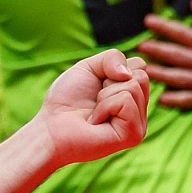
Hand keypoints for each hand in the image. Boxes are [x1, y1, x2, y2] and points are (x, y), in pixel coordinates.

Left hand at [37, 49, 149, 164]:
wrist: (50, 128)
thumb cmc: (66, 100)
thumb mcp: (88, 67)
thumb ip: (112, 57)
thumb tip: (128, 74)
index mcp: (132, 95)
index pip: (140, 66)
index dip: (112, 69)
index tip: (96, 85)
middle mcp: (139, 110)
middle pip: (141, 75)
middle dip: (110, 81)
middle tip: (94, 100)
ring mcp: (139, 125)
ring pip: (134, 86)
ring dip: (105, 95)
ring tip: (94, 112)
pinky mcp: (133, 135)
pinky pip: (126, 101)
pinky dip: (105, 105)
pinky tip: (96, 121)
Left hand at [137, 0, 191, 111]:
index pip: (182, 33)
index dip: (164, 26)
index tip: (147, 20)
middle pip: (176, 55)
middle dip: (157, 50)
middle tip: (140, 45)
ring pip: (178, 77)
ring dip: (160, 74)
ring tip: (144, 69)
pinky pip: (188, 99)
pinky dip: (175, 99)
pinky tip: (161, 98)